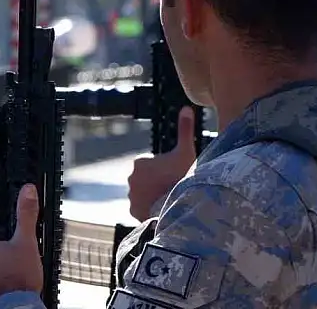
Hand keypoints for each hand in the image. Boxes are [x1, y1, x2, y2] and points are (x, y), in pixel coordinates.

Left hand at [128, 106, 197, 221]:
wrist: (179, 205)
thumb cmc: (182, 176)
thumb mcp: (186, 151)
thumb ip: (184, 129)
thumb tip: (186, 108)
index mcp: (140, 162)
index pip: (152, 165)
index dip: (164, 170)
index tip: (174, 175)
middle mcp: (130, 178)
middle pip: (146, 179)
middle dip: (156, 182)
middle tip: (171, 188)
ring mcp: (131, 195)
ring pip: (143, 194)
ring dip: (151, 196)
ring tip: (167, 200)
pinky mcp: (132, 210)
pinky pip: (140, 208)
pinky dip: (147, 209)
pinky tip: (159, 210)